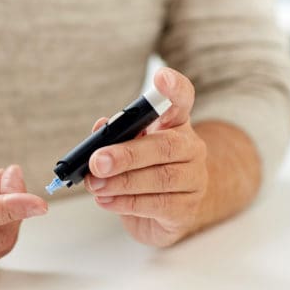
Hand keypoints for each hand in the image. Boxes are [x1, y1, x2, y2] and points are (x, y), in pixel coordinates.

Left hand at [84, 68, 207, 246]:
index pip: (181, 99)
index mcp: (174, 124)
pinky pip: (156, 205)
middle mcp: (191, 148)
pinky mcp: (187, 209)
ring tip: (95, 185)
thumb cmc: (142, 171)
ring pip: (159, 178)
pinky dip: (126, 203)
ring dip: (121, 182)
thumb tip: (99, 128)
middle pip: (164, 146)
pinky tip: (106, 200)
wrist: (166, 212)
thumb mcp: (127, 147)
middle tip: (97, 162)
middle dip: (126, 155)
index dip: (173, 88)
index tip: (161, 78)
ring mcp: (194, 179)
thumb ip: (114, 135)